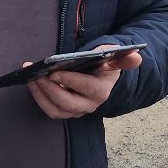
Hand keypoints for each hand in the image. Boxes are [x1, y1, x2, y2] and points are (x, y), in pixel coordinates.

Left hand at [27, 44, 141, 118]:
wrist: (101, 79)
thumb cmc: (105, 65)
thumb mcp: (114, 59)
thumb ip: (124, 58)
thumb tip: (137, 56)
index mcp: (101, 91)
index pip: (86, 88)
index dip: (69, 81)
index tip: (53, 72)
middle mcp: (89, 105)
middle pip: (67, 103)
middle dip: (49, 89)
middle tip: (37, 75)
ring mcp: (76, 111)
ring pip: (56, 110)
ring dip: (40, 95)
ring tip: (31, 78)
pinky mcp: (66, 112)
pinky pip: (50, 110)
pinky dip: (39, 98)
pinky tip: (32, 84)